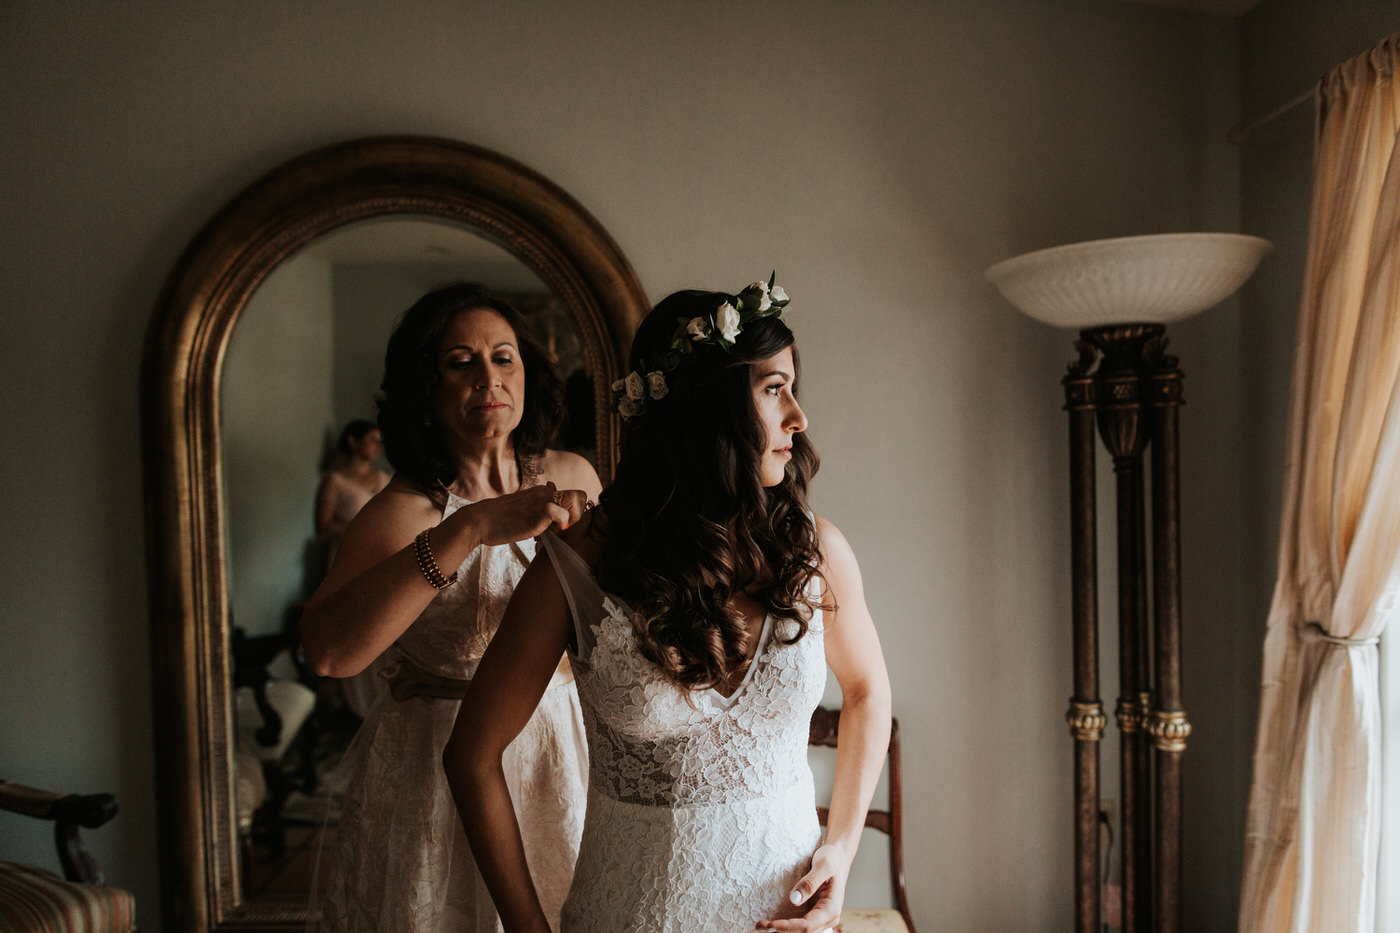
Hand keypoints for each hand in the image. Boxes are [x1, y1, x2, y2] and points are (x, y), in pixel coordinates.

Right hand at [470, 483, 586, 545]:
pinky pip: (562, 513)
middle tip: (557, 529)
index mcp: (542, 492)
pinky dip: (560, 524)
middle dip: (576, 515)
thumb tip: (554, 511)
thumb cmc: (499, 521)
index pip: (572, 496)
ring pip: (577, 500)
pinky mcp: (539, 511)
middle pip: (580, 496)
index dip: (571, 512)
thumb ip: (539, 509)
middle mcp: (545, 492)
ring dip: (570, 519)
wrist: (479, 522)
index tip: (556, 526)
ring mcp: (543, 500)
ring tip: (550, 531)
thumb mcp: (524, 511)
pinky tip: (544, 533)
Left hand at [756, 844, 847, 931]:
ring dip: (783, 931)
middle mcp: (828, 917)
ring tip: (762, 925)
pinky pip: (801, 925)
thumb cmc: (832, 859)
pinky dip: (787, 926)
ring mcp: (822, 918)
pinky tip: (773, 923)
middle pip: (803, 932)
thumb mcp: (823, 866)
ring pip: (802, 932)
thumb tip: (794, 900)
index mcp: (831, 909)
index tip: (769, 924)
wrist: (838, 856)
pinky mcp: (815, 914)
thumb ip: (809, 883)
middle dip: (781, 931)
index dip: (787, 927)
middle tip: (759, 925)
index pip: (807, 926)